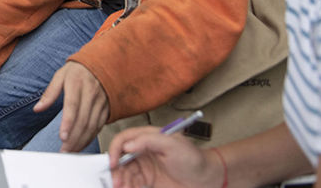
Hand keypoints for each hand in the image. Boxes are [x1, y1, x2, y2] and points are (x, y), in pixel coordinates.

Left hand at [33, 61, 109, 151]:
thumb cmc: (77, 70)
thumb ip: (49, 93)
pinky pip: (99, 126)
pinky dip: (90, 138)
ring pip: (92, 126)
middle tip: (64, 150)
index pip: (72, 105)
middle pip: (83, 120)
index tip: (62, 136)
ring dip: (81, 141)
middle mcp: (91, 93)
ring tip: (70, 150)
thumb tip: (38, 108)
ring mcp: (100, 102)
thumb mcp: (60, 75)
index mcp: (77, 83)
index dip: (68, 123)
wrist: (101, 63)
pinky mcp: (106, 109)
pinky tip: (81, 144)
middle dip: (73, 138)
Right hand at [107, 126, 221, 187]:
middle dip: (115, 169)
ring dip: (121, 180)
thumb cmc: (194, 159)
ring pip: (125, 172)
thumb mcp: (173, 145)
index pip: (124, 139)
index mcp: (148, 137)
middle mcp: (143, 150)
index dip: (115, 149)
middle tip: (116, 181)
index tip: (113, 162)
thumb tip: (128, 145)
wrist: (207, 180)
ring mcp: (145, 166)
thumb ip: (149, 141)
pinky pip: (132, 183)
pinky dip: (127, 187)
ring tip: (122, 187)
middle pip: (121, 157)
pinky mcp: (148, 180)